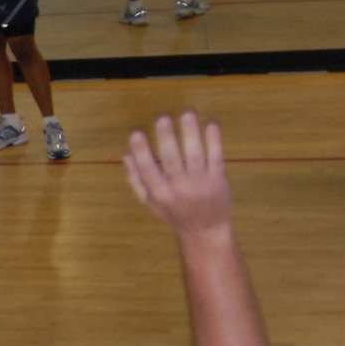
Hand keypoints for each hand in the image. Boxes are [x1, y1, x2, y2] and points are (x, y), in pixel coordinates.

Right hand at [124, 111, 231, 237]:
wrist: (205, 231)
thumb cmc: (174, 213)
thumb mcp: (150, 202)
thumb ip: (137, 179)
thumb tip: (126, 155)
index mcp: (159, 193)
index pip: (147, 169)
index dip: (141, 151)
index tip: (136, 132)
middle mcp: (178, 188)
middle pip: (172, 160)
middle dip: (166, 138)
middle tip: (163, 117)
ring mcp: (200, 184)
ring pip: (195, 156)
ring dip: (191, 134)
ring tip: (187, 114)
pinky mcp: (218, 181)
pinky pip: (216, 158)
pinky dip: (214, 141)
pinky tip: (211, 125)